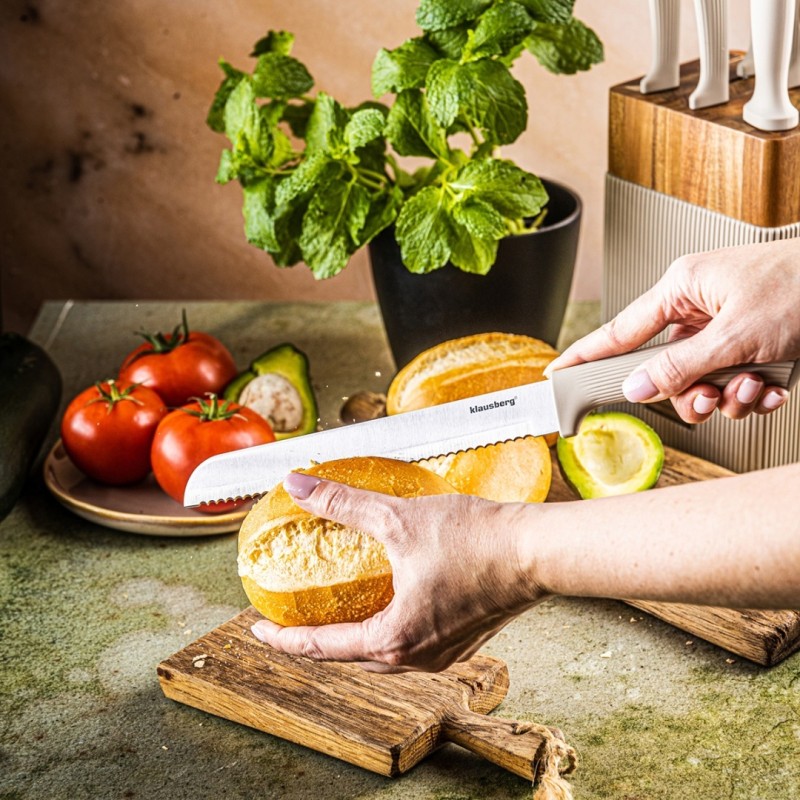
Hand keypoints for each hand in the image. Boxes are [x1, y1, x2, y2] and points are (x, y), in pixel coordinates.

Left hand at [250, 472, 546, 672]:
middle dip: (316, 639)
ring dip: (353, 632)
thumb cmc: (478, 541)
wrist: (538, 551)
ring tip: (334, 608)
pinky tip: (385, 597)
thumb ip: (344, 504)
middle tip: (292, 619)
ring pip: (382, 650)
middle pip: (349, 656)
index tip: (259, 630)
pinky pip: (410, 640)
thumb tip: (299, 486)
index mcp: (394, 641)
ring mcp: (443, 652)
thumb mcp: (399, 518)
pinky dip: (385, 624)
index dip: (283, 639)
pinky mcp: (462, 637)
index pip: (320, 649)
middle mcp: (417, 657)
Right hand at [547, 238, 799, 422]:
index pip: (619, 331)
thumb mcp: (737, 335)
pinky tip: (772, 385)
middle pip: (664, 369)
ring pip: (699, 382)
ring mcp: (725, 328)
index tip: (556, 376)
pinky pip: (730, 383)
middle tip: (706, 397)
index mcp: (682, 288)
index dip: (585, 356)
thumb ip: (679, 366)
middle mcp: (699, 307)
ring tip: (753, 385)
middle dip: (689, 391)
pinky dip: (752, 393)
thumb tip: (636, 387)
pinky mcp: (750, 345)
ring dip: (727, 395)